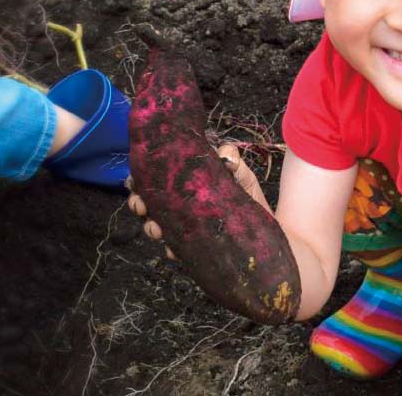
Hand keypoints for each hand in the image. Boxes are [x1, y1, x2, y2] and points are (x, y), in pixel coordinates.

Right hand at [127, 144, 264, 257]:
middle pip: (150, 200)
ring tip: (157, 229)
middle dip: (139, 202)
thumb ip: (233, 162)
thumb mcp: (243, 176)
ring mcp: (185, 226)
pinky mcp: (192, 246)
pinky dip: (172, 249)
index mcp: (188, 181)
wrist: (266, 234)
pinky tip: (173, 250)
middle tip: (141, 205)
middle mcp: (182, 203)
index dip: (143, 177)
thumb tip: (224, 152)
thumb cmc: (250, 199)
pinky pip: (175, 249)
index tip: (135, 180)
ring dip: (151, 227)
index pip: (159, 176)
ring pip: (156, 225)